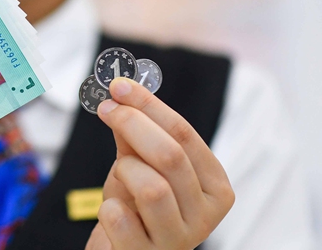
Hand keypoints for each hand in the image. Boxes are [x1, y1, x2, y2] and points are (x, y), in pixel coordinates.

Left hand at [86, 78, 234, 249]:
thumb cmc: (135, 208)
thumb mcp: (140, 167)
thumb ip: (135, 134)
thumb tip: (121, 93)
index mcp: (215, 187)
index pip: (186, 135)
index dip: (149, 105)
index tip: (119, 86)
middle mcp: (206, 216)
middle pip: (171, 155)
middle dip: (132, 124)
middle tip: (106, 109)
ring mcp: (178, 240)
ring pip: (152, 187)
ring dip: (125, 171)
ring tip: (120, 176)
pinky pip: (120, 217)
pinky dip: (108, 206)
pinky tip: (114, 212)